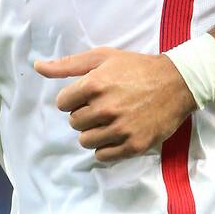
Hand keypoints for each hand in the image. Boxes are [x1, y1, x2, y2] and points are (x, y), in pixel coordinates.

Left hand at [34, 46, 196, 162]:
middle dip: (84, 115)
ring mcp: (120, 129)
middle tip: (103, 107)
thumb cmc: (137, 67)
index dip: (73, 99)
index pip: (63, 103)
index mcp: (94, 84)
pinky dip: (106, 148)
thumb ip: (68, 65)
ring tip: (109, 121)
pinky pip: (103, 156)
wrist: (178, 82)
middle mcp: (105, 108)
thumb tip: (37, 67)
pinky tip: (116, 134)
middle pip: (74, 123)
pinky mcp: (134, 145)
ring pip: (86, 141)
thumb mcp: (103, 57)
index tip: (89, 95)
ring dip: (93, 133)